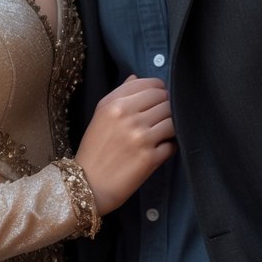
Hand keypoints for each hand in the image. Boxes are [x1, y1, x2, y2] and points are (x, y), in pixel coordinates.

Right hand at [75, 75, 175, 215]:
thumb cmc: (94, 148)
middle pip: (166, 101)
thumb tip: (136, 77)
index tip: (157, 100)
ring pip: (173, 121)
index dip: (160, 91)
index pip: (152, 85)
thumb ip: (119, 93)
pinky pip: (172, 145)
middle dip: (166, 108)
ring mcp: (141, 138)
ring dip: (170, 127)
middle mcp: (129, 118)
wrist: (88, 183)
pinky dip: (169, 146)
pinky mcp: (150, 158)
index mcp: (115, 104)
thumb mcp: (100, 115)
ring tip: (161, 133)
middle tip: (159, 119)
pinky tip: (159, 149)